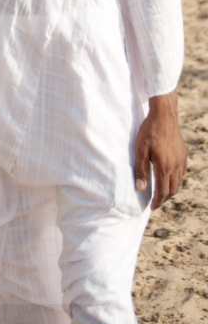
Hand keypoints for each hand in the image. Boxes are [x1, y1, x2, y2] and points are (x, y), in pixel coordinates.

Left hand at [134, 90, 187, 208]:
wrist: (164, 115)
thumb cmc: (149, 131)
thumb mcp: (140, 150)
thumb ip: (141, 170)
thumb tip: (141, 188)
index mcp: (164, 167)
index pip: (162, 191)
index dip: (157, 201)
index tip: (152, 208)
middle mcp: (176, 166)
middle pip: (173, 189)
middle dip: (164, 198)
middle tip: (156, 202)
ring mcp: (181, 159)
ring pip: (179, 182)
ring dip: (171, 189)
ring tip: (162, 192)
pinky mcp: (183, 153)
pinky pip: (182, 172)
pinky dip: (176, 179)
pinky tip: (169, 177)